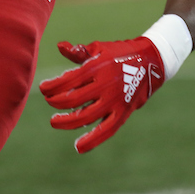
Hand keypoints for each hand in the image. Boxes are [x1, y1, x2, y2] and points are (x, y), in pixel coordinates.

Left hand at [39, 37, 164, 152]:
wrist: (150, 61)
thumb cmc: (120, 52)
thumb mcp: (99, 48)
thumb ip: (78, 51)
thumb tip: (60, 46)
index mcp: (96, 67)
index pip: (67, 81)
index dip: (51, 87)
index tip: (43, 89)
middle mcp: (104, 85)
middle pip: (72, 100)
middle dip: (56, 102)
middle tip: (50, 102)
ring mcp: (114, 101)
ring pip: (86, 117)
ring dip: (67, 122)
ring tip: (54, 121)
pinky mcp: (123, 112)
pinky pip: (106, 130)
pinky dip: (92, 140)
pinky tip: (78, 147)